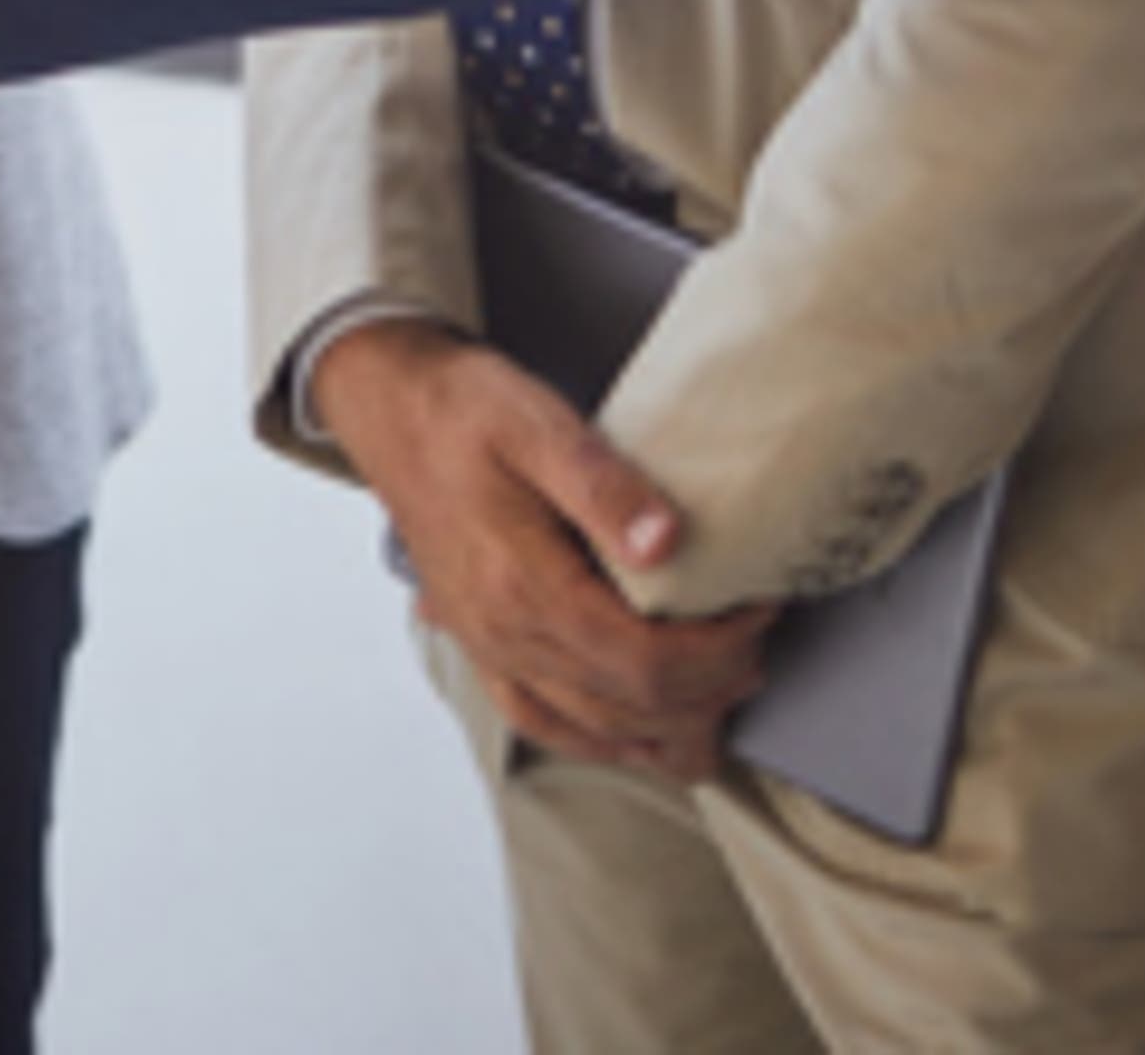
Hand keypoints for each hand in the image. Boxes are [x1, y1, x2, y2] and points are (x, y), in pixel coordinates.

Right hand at [316, 323, 770, 780]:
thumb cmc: (462, 407)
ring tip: (722, 695)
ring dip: (667, 725)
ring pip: (593, 727)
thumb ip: (603, 485)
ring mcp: (488, 645)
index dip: (716, 650)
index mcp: (521, 583)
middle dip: (709, 688)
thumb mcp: (536, 422)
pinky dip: (602, 739)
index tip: (756, 610)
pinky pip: (545, 721)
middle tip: (755, 644)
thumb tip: (670, 543)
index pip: (642, 658)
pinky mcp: (480, 642)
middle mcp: (503, 632)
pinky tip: (635, 733)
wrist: (388, 405)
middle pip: (628, 702)